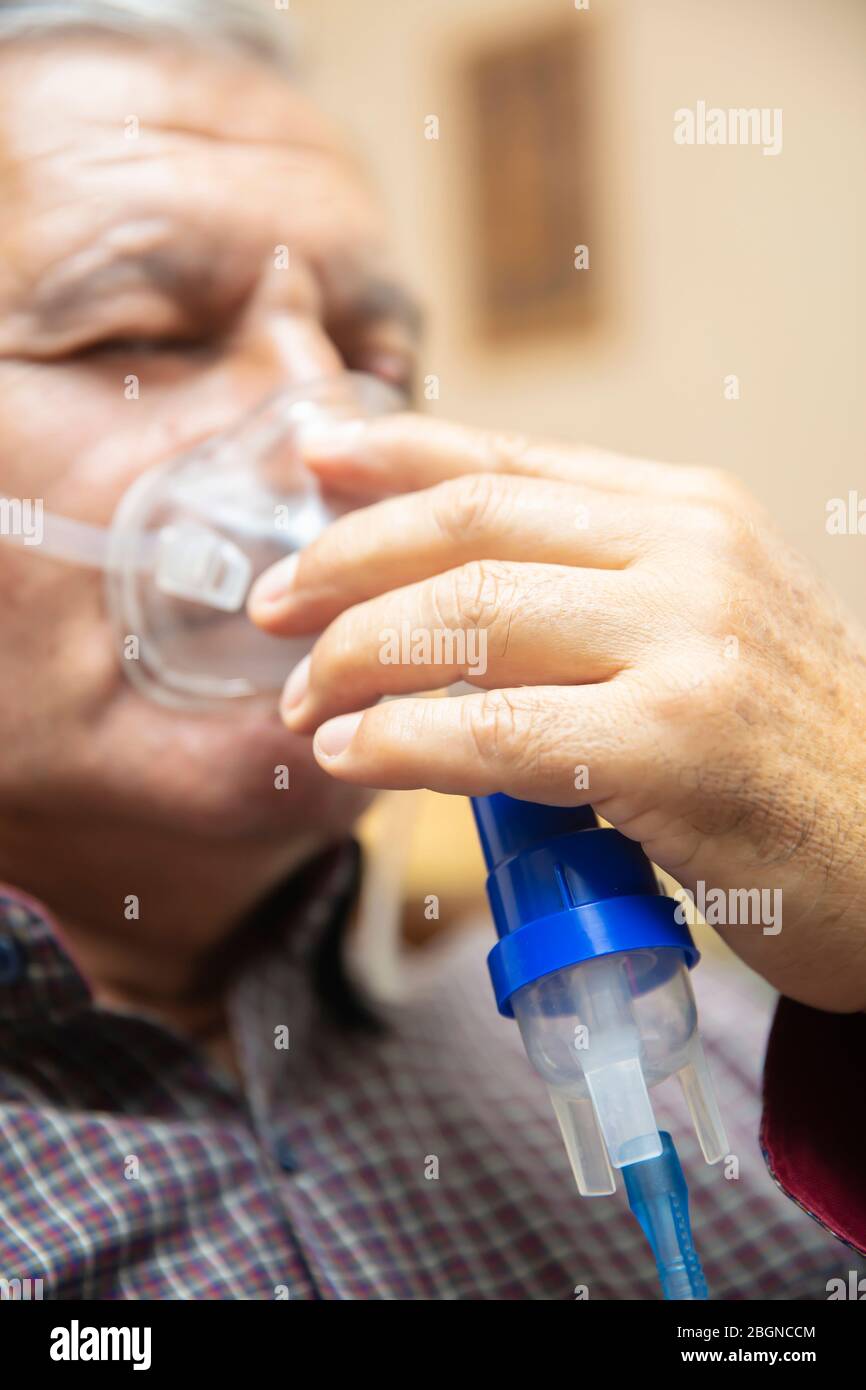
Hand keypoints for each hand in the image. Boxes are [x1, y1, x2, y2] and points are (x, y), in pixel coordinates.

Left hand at [249, 414, 865, 1011]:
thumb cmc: (789, 755)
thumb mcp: (707, 631)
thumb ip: (596, 593)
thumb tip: (441, 595)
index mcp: (689, 514)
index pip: (511, 461)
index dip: (396, 455)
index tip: (310, 458)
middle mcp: (690, 553)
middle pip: (468, 527)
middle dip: (345, 563)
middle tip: (275, 610)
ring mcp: (686, 642)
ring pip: (466, 618)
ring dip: (354, 659)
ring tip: (303, 704)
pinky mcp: (672, 744)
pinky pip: (492, 730)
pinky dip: (401, 742)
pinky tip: (353, 755)